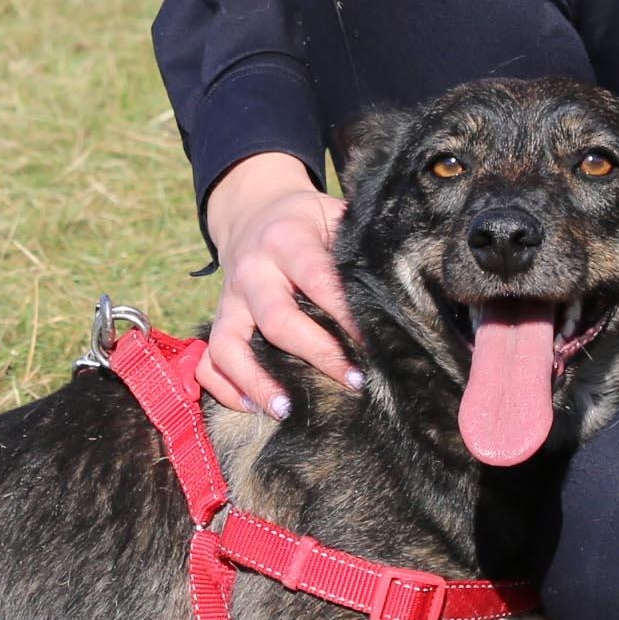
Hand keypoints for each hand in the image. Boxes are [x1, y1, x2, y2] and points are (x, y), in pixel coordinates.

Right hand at [196, 152, 363, 419]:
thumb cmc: (308, 221)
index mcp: (288, 239)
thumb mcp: (333, 214)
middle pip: (276, 319)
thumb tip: (411, 278)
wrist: (253, 210)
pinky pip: (208, 359)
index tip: (375, 342)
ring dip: (257, 381)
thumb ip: (360, 244)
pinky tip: (252, 408)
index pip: (317, 279)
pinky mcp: (217, 318)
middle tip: (353, 381)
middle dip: (316, 353)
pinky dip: (223, 386)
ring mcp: (230, 298)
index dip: (346, 313)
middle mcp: (253, 270)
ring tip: (288, 409)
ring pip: (230, 344)